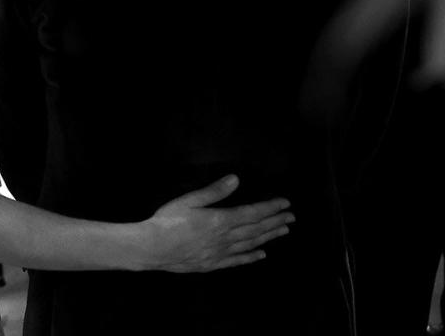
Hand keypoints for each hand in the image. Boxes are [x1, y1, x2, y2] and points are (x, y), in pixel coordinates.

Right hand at [141, 175, 292, 272]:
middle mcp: (224, 238)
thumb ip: (213, 191)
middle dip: (275, 222)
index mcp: (220, 220)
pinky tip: (261, 254)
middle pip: (256, 229)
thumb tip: (235, 179)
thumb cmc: (167, 221)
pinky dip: (251, 256)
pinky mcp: (212, 264)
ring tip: (283, 231)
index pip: (252, 213)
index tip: (285, 204)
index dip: (270, 208)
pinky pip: (237, 260)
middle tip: (292, 218)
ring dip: (269, 237)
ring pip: (250, 244)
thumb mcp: (188, 200)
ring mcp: (220, 253)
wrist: (152, 248)